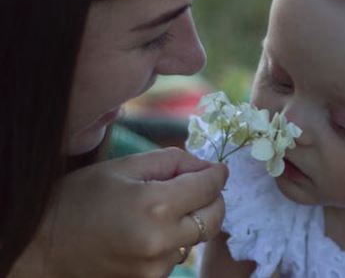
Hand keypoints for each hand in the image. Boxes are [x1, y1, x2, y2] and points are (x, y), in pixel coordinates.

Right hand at [10, 147, 226, 277]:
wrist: (43, 248)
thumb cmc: (78, 199)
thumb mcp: (122, 167)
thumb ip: (170, 161)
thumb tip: (205, 166)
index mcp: (155, 206)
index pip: (209, 187)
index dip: (217, 173)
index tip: (216, 168)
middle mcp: (161, 241)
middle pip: (215, 217)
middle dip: (213, 198)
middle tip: (199, 186)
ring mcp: (156, 267)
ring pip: (198, 237)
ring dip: (192, 219)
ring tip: (163, 208)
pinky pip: (178, 254)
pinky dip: (175, 238)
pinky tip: (150, 230)